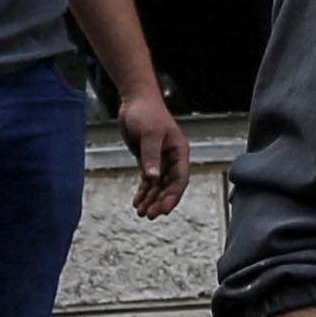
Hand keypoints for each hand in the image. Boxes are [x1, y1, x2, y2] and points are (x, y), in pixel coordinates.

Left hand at [117, 87, 192, 217]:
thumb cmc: (146, 113)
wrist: (135, 100)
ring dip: (151, 200)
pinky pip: (148, 181)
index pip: (180, 179)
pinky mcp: (148, 160)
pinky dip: (143, 192)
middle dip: (160, 202)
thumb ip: (151, 157)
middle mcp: (172, 159)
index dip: (172, 196)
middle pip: (169, 186)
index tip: (162, 210)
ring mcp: (160, 160)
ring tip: (141, 213)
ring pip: (158, 186)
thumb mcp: (149, 134)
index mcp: (179, 152)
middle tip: (149, 215)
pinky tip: (137, 202)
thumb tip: (152, 179)